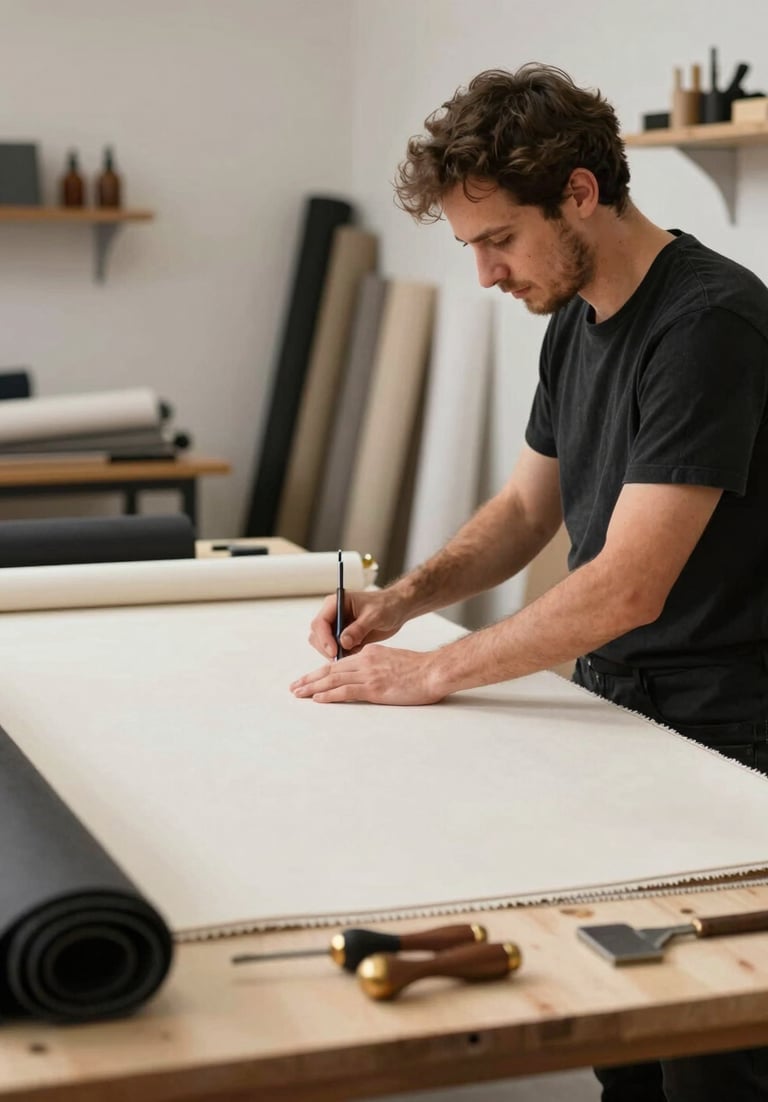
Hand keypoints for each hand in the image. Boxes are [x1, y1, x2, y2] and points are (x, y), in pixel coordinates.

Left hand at [290, 645, 445, 705]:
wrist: (434, 671)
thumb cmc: (420, 670)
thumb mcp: (394, 661)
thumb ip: (378, 666)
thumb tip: (369, 677)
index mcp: (370, 654)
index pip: (340, 664)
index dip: (322, 672)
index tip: (309, 678)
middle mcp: (365, 661)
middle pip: (331, 670)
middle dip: (310, 679)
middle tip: (295, 687)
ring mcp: (369, 674)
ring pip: (333, 680)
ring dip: (313, 687)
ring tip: (299, 693)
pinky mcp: (374, 688)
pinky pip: (346, 691)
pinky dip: (329, 695)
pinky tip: (317, 698)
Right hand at [309, 589, 407, 659]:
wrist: (396, 609)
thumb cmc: (386, 605)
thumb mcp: (374, 615)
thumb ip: (358, 628)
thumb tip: (343, 642)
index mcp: (336, 603)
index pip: (320, 622)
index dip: (324, 638)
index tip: (334, 650)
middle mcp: (332, 615)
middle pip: (317, 635)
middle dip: (326, 648)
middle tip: (340, 658)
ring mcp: (337, 627)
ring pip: (323, 645)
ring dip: (333, 653)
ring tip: (351, 655)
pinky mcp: (343, 638)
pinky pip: (336, 651)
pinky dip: (342, 656)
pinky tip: (355, 655)